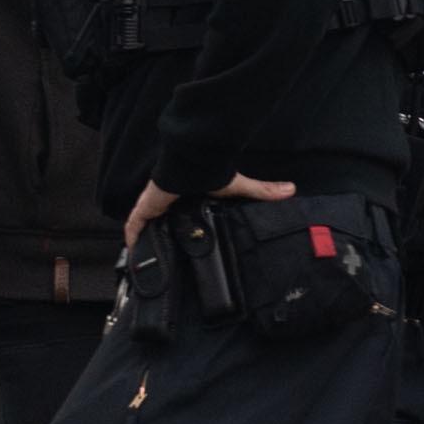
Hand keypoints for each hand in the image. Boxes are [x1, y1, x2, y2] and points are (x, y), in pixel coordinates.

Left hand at [122, 173, 292, 242]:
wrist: (192, 163)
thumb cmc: (213, 173)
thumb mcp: (240, 187)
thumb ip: (262, 190)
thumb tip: (291, 190)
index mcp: (189, 196)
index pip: (183, 211)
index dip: (180, 222)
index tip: (182, 239)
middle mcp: (171, 200)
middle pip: (163, 219)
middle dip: (162, 233)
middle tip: (164, 255)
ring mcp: (156, 203)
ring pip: (147, 224)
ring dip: (146, 238)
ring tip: (147, 259)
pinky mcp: (147, 205)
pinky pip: (135, 223)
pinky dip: (133, 236)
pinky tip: (133, 251)